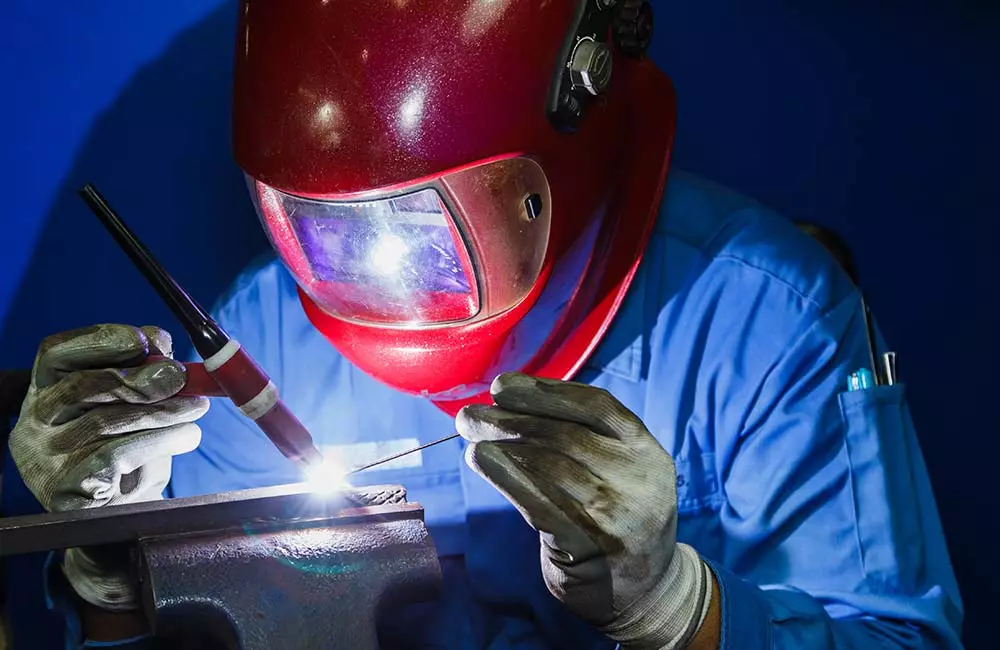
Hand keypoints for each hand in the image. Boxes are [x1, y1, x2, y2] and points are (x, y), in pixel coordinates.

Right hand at [9, 324, 208, 610]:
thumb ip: (144, 371)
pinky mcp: (65, 492)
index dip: (100, 340)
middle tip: (181, 377)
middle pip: (83, 386)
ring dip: (163, 411)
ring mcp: (43, 461)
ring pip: (106, 421)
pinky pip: (117, 456)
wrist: (121, 522)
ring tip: (196, 409)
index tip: (145, 339)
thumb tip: (160, 343)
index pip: (55, 353)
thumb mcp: (136, 406)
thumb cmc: (130, 452)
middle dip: (140, 378)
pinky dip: (161, 441)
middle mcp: (32, 425)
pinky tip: (188, 436)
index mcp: (43, 393)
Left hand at [457, 373, 713, 649]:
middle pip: (566, 434)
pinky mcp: (589, 548)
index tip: (503, 386)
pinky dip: (505, 476)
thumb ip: (583, 438)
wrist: (648, 593)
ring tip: (471, 433)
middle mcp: (638, 480)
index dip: (546, 391)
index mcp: (646, 451)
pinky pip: (539, 504)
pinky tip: (481, 460)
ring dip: (502, 443)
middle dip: (511, 417)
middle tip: (470, 414)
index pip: (596, 406)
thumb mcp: (621, 472)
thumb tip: (511, 401)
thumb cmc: (619, 519)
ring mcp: (617, 516)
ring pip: (549, 465)